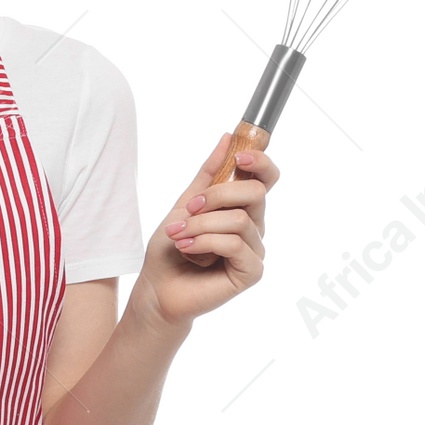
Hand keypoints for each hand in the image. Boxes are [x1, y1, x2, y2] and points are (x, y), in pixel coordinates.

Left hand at [139, 130, 278, 327]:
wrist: (157, 287)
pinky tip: (188, 251)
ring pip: (239, 220)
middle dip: (217, 195)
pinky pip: (235, 244)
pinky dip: (206, 243)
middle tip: (190, 209)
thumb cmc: (171, 248)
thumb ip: (208, 174)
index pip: (266, 178)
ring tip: (179, 237)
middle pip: (256, 192)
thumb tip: (227, 137)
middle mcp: (253, 227)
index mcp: (241, 207)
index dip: (260, 161)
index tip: (239, 157)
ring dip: (201, 225)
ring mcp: (254, 250)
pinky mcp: (252, 272)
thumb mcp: (185, 203)